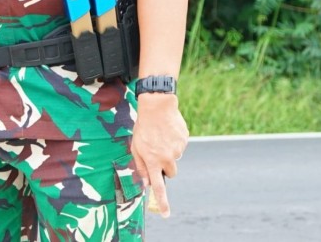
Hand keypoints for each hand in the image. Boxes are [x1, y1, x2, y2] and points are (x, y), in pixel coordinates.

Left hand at [130, 93, 187, 217]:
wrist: (157, 105)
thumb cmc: (143, 127)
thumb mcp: (136, 147)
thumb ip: (141, 166)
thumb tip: (146, 183)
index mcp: (152, 161)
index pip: (158, 186)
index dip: (162, 202)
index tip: (166, 214)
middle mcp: (167, 158)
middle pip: (171, 173)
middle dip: (166, 167)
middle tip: (158, 153)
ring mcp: (177, 149)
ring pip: (176, 158)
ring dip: (170, 152)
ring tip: (161, 137)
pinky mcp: (184, 140)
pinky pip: (180, 146)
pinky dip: (175, 141)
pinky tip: (168, 131)